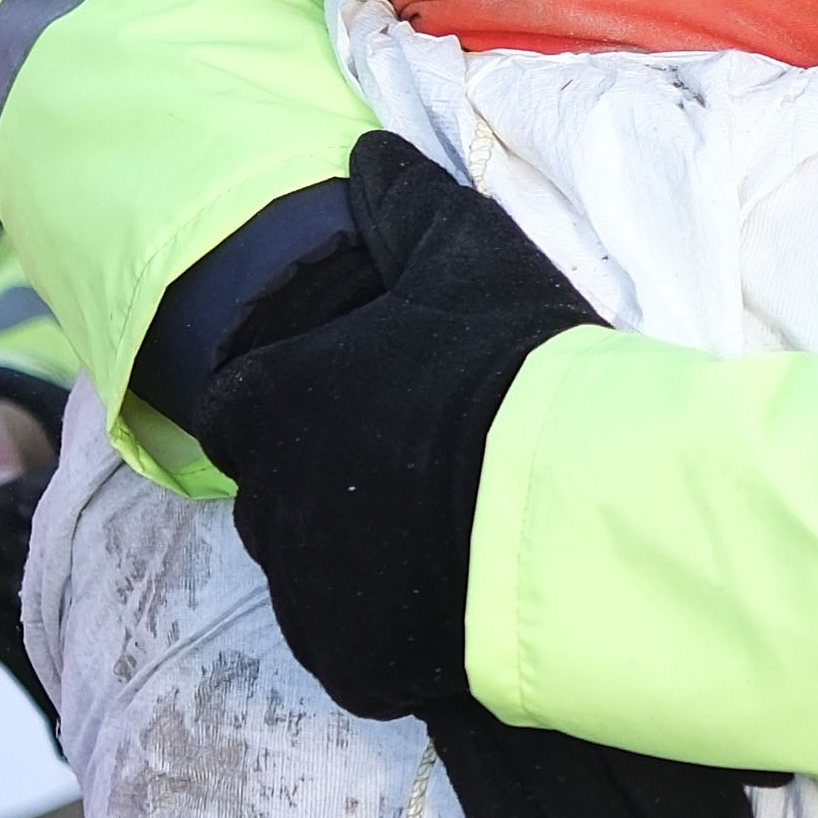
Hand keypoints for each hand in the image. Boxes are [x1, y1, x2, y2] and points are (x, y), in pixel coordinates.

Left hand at [195, 136, 769, 817]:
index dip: (288, 406)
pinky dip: (389, 634)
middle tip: (411, 476)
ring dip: (353, 562)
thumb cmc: (517, 372)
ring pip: (308, 578)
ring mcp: (309, 593)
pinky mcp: (357, 667)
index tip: (348, 408)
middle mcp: (268, 502)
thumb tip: (365, 150)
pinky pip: (354, 650)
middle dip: (321, 488)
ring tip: (441, 545)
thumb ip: (405, 203)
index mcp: (275, 400)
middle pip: (271, 498)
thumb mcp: (472, 258)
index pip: (237, 408)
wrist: (580, 514)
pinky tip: (453, 606)